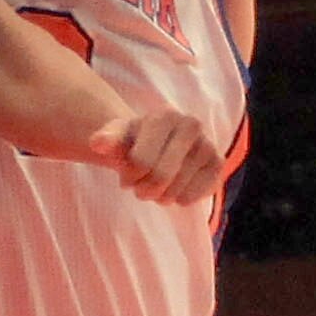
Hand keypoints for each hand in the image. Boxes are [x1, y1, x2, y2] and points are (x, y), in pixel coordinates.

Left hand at [93, 103, 223, 204]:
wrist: (158, 146)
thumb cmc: (134, 143)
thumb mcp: (116, 139)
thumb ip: (106, 140)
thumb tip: (97, 142)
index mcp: (165, 116)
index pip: (141, 162)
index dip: (129, 175)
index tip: (128, 171)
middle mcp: (192, 125)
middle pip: (160, 178)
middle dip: (143, 189)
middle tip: (141, 184)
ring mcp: (208, 145)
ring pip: (175, 192)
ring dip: (160, 196)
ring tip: (158, 183)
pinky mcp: (218, 165)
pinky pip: (192, 197)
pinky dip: (179, 199)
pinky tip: (176, 187)